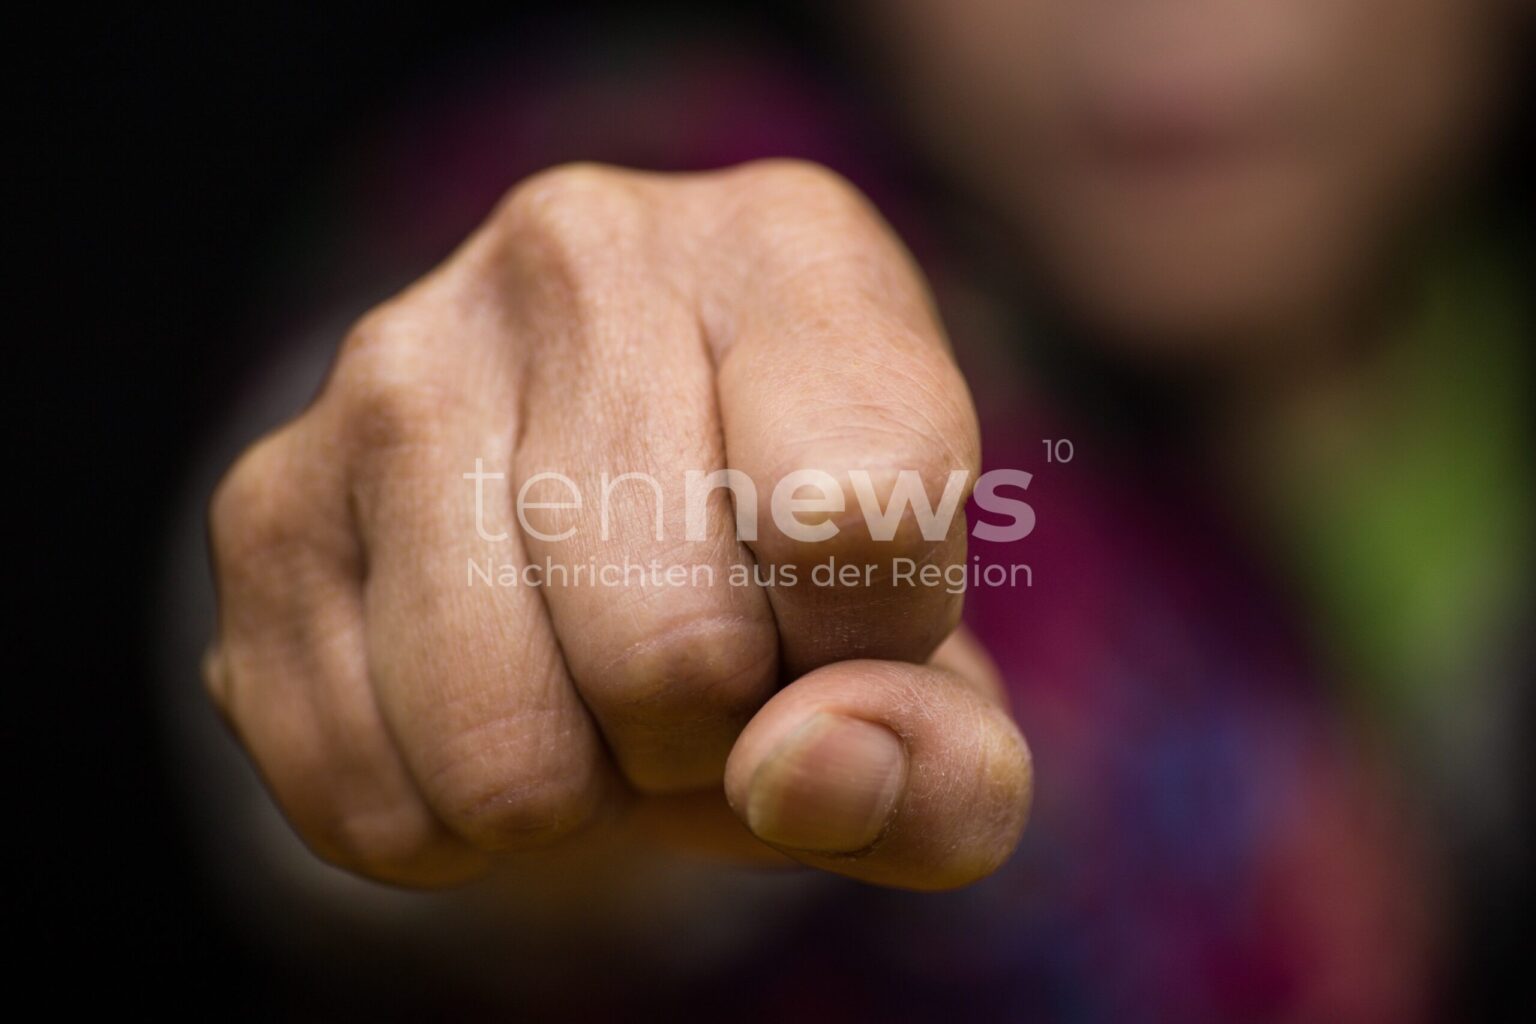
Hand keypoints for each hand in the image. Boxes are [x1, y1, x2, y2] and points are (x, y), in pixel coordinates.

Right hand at [205, 160, 1031, 891]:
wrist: (605, 537)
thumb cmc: (793, 592)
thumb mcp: (926, 679)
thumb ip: (950, 764)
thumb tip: (802, 771)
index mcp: (789, 248)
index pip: (863, 511)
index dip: (872, 647)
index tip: (852, 614)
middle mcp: (580, 255)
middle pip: (675, 650)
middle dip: (713, 738)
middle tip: (709, 672)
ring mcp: (395, 368)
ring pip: (502, 748)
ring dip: (579, 792)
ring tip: (596, 693)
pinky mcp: (265, 501)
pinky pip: (371, 794)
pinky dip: (455, 827)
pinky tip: (491, 710)